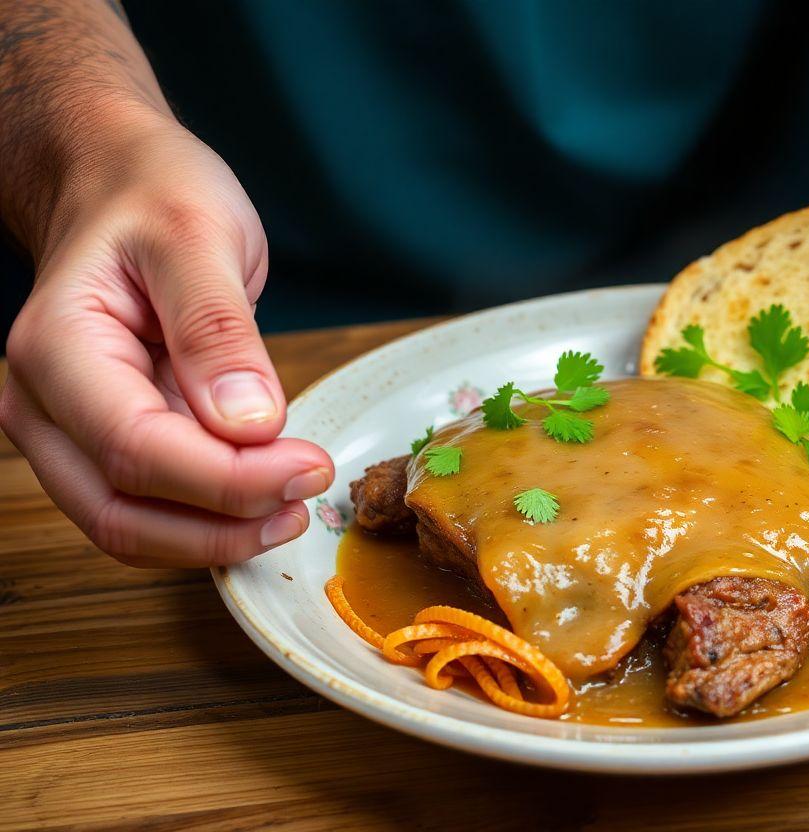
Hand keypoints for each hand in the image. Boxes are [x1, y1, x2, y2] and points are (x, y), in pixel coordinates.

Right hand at [0, 106, 332, 567]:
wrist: (117, 180)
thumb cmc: (152, 193)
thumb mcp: (199, 237)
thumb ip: (219, 331)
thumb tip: (250, 425)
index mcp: (56, 347)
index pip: (134, 449)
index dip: (227, 480)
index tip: (308, 468)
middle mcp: (43, 402)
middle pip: (119, 510)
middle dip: (221, 525)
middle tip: (309, 498)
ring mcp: (68, 429)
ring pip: (128, 525)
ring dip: (214, 537)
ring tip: (295, 508)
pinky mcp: (105, 439)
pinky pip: (148, 505)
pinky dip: (206, 520)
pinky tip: (266, 499)